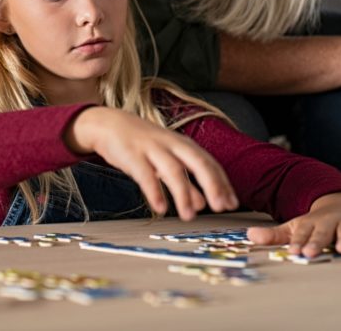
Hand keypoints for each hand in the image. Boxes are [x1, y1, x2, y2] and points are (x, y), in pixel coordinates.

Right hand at [65, 106, 238, 219]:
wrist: (108, 124)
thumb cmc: (141, 143)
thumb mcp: (166, 161)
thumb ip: (186, 182)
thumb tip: (203, 204)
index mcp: (183, 144)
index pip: (209, 163)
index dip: (222, 183)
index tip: (232, 204)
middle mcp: (171, 144)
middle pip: (198, 163)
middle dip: (213, 185)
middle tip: (222, 208)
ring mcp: (152, 148)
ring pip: (173, 170)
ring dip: (184, 194)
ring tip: (190, 217)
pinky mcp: (132, 155)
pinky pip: (145, 175)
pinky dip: (154, 192)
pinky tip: (161, 208)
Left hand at [246, 192, 340, 257]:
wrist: (337, 202)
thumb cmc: (314, 223)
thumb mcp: (293, 227)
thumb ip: (273, 236)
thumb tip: (248, 235)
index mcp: (309, 223)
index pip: (301, 234)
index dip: (298, 242)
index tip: (293, 251)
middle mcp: (327, 222)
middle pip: (321, 233)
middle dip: (316, 242)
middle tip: (310, 252)